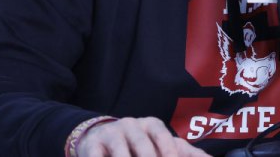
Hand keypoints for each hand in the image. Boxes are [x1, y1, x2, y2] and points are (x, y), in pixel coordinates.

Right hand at [75, 117, 208, 156]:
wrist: (98, 137)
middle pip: (143, 148)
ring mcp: (111, 134)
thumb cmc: (138, 144)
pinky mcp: (91, 146)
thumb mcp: (162, 144)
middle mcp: (131, 125)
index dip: (168, 152)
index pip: (163, 137)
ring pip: (121, 155)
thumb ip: (188, 153)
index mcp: (151, 124)